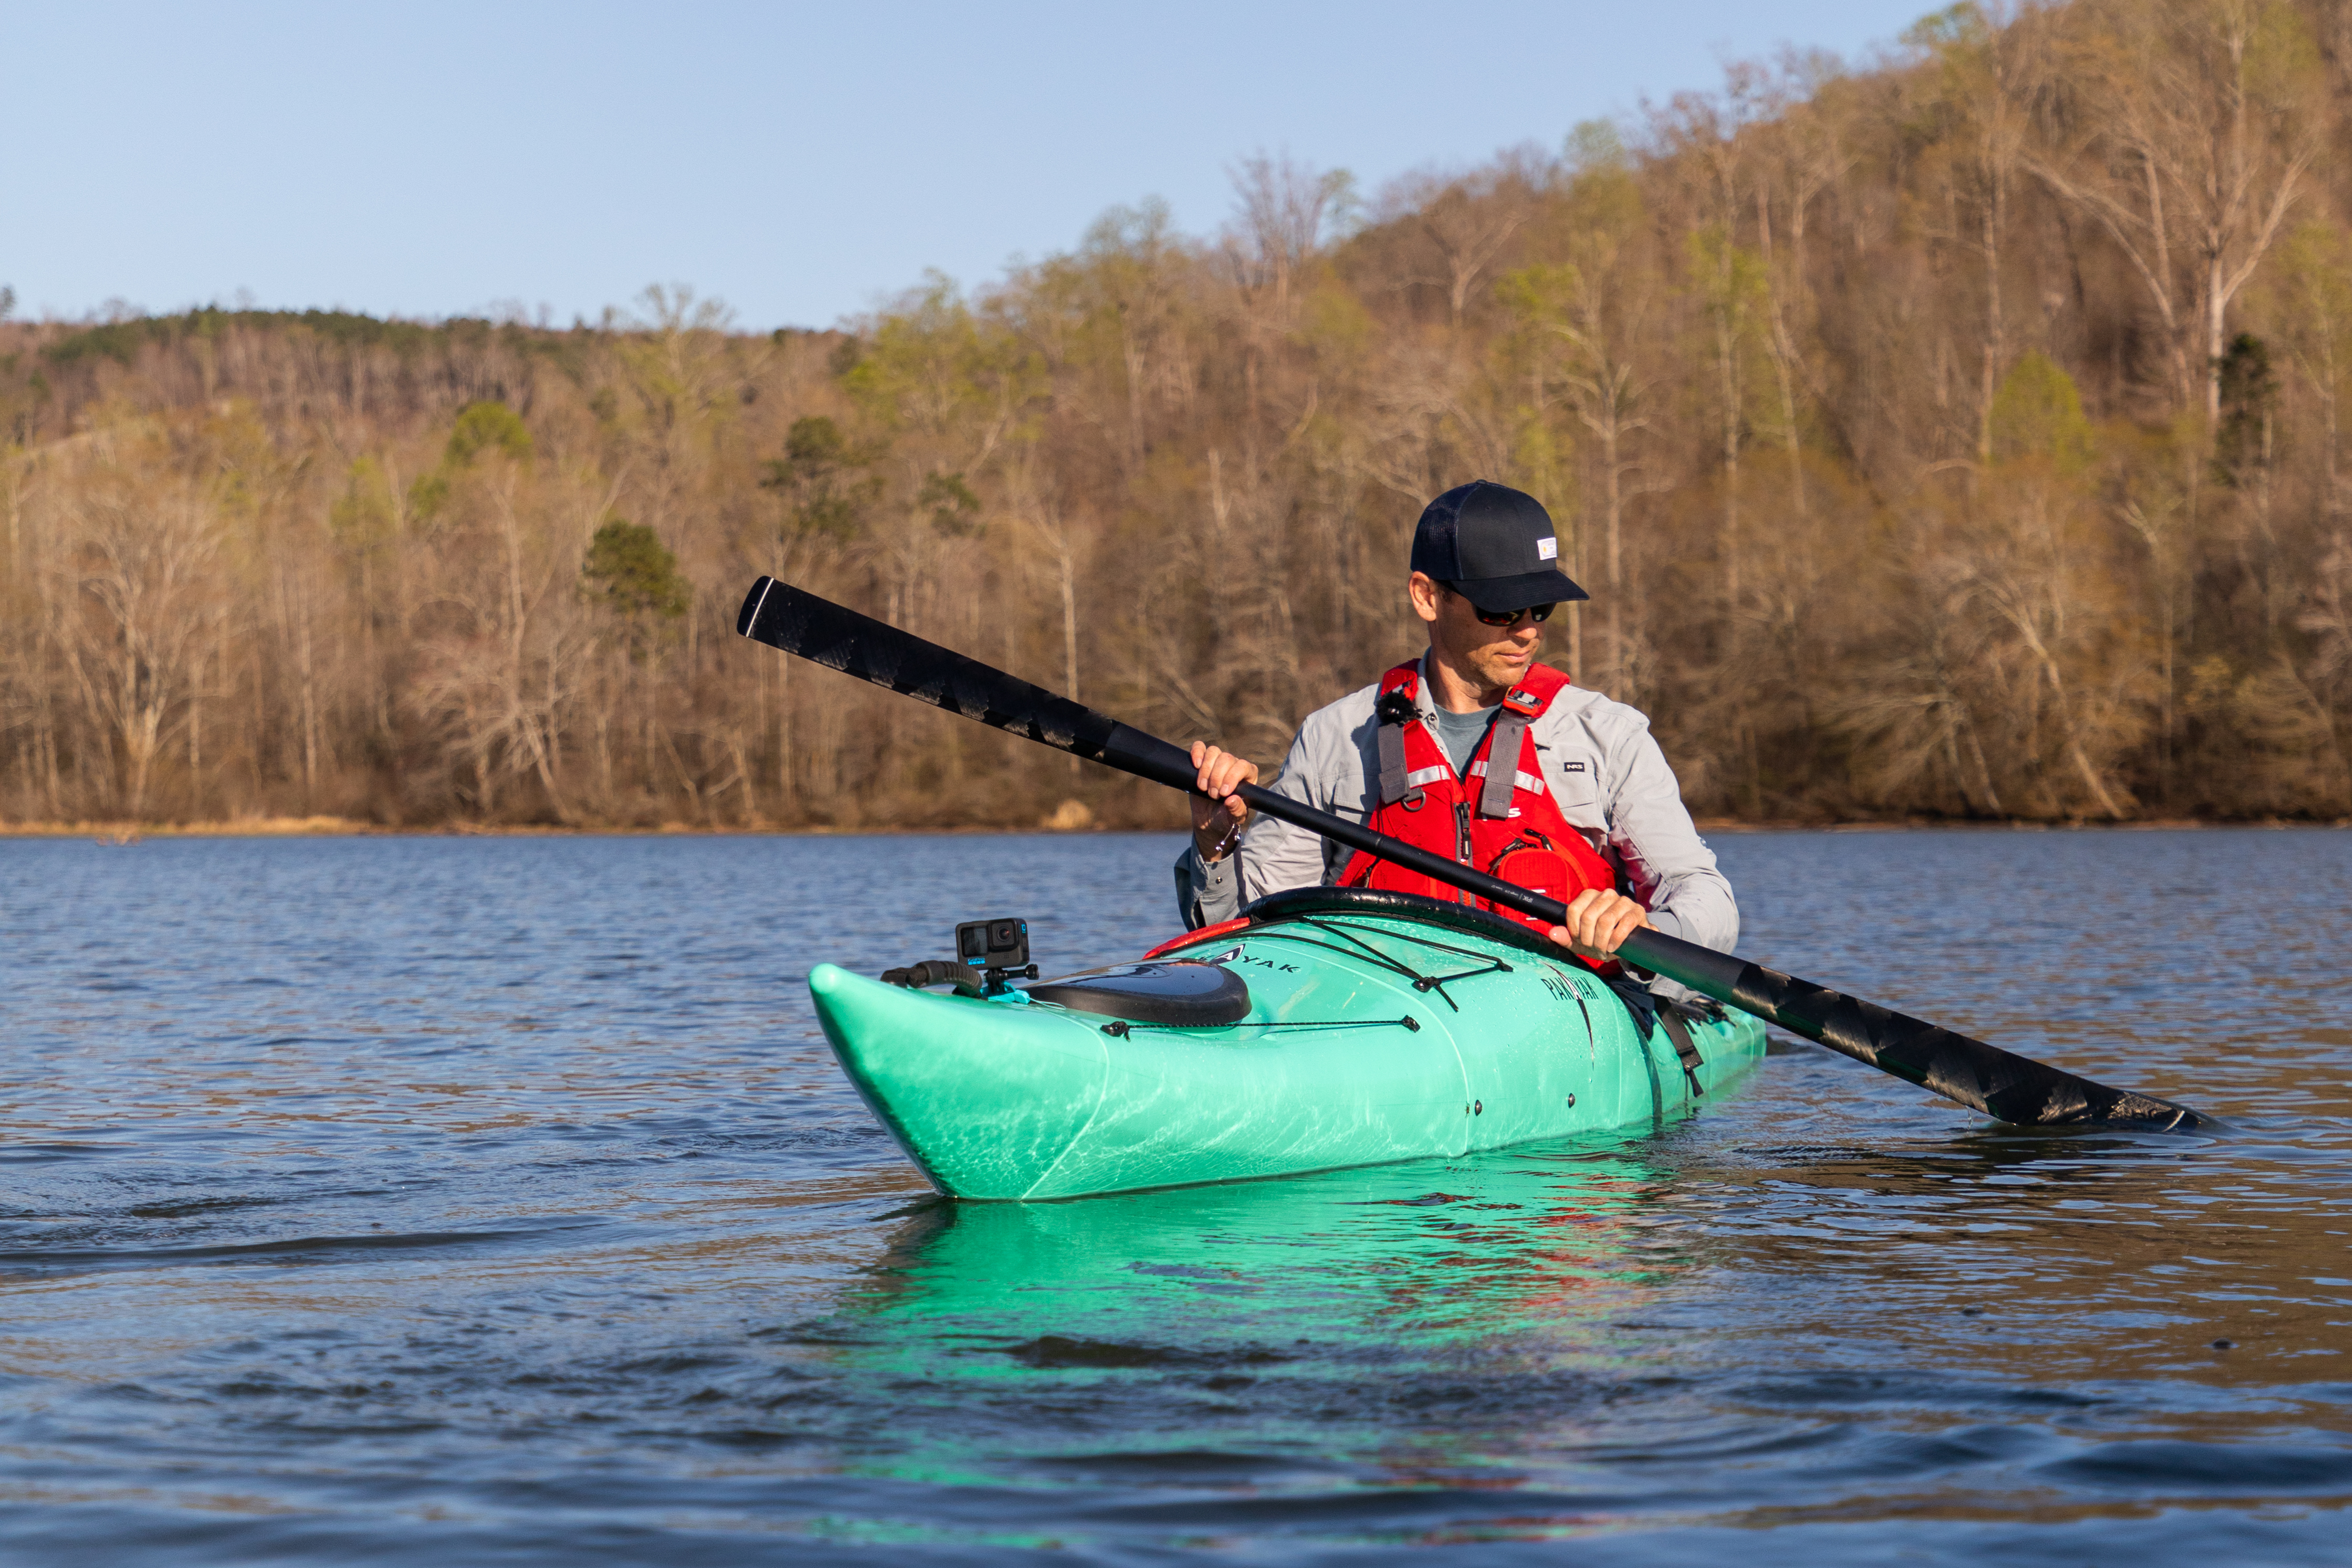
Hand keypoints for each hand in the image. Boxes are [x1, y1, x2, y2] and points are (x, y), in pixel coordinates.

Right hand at [1188, 741, 1258, 860]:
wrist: (1208, 822)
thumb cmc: (1225, 819)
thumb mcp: (1233, 819)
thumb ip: (1236, 811)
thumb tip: (1232, 800)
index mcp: (1247, 778)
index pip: (1244, 766)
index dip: (1233, 776)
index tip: (1224, 793)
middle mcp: (1233, 766)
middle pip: (1227, 758)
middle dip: (1217, 777)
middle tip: (1212, 795)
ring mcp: (1217, 762)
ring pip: (1214, 752)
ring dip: (1206, 770)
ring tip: (1203, 788)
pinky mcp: (1201, 761)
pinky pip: (1199, 747)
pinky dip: (1196, 752)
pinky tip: (1195, 765)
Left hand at [1547, 889, 1651, 960]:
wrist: (1629, 944)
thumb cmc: (1603, 939)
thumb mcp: (1582, 941)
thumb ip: (1566, 937)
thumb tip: (1553, 933)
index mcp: (1589, 896)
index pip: (1574, 909)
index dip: (1574, 930)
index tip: (1579, 940)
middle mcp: (1606, 894)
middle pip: (1588, 917)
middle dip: (1589, 938)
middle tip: (1593, 948)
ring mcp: (1623, 901)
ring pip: (1606, 920)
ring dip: (1602, 941)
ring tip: (1603, 949)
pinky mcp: (1637, 911)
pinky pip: (1625, 923)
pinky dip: (1616, 939)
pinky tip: (1613, 946)